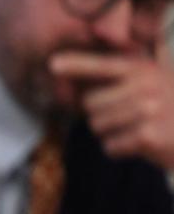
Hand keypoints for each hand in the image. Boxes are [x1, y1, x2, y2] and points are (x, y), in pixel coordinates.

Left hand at [50, 46, 173, 167]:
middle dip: (101, 115)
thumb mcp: (155, 84)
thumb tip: (82, 85)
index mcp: (144, 70)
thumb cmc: (171, 113)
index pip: (103, 66)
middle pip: (90, 104)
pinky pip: (110, 145)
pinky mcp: (148, 135)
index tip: (52, 64)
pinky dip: (120, 149)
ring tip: (137, 129)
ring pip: (97, 126)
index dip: (76, 65)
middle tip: (129, 119)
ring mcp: (148, 110)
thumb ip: (124, 78)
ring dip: (111, 133)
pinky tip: (141, 144)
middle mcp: (146, 85)